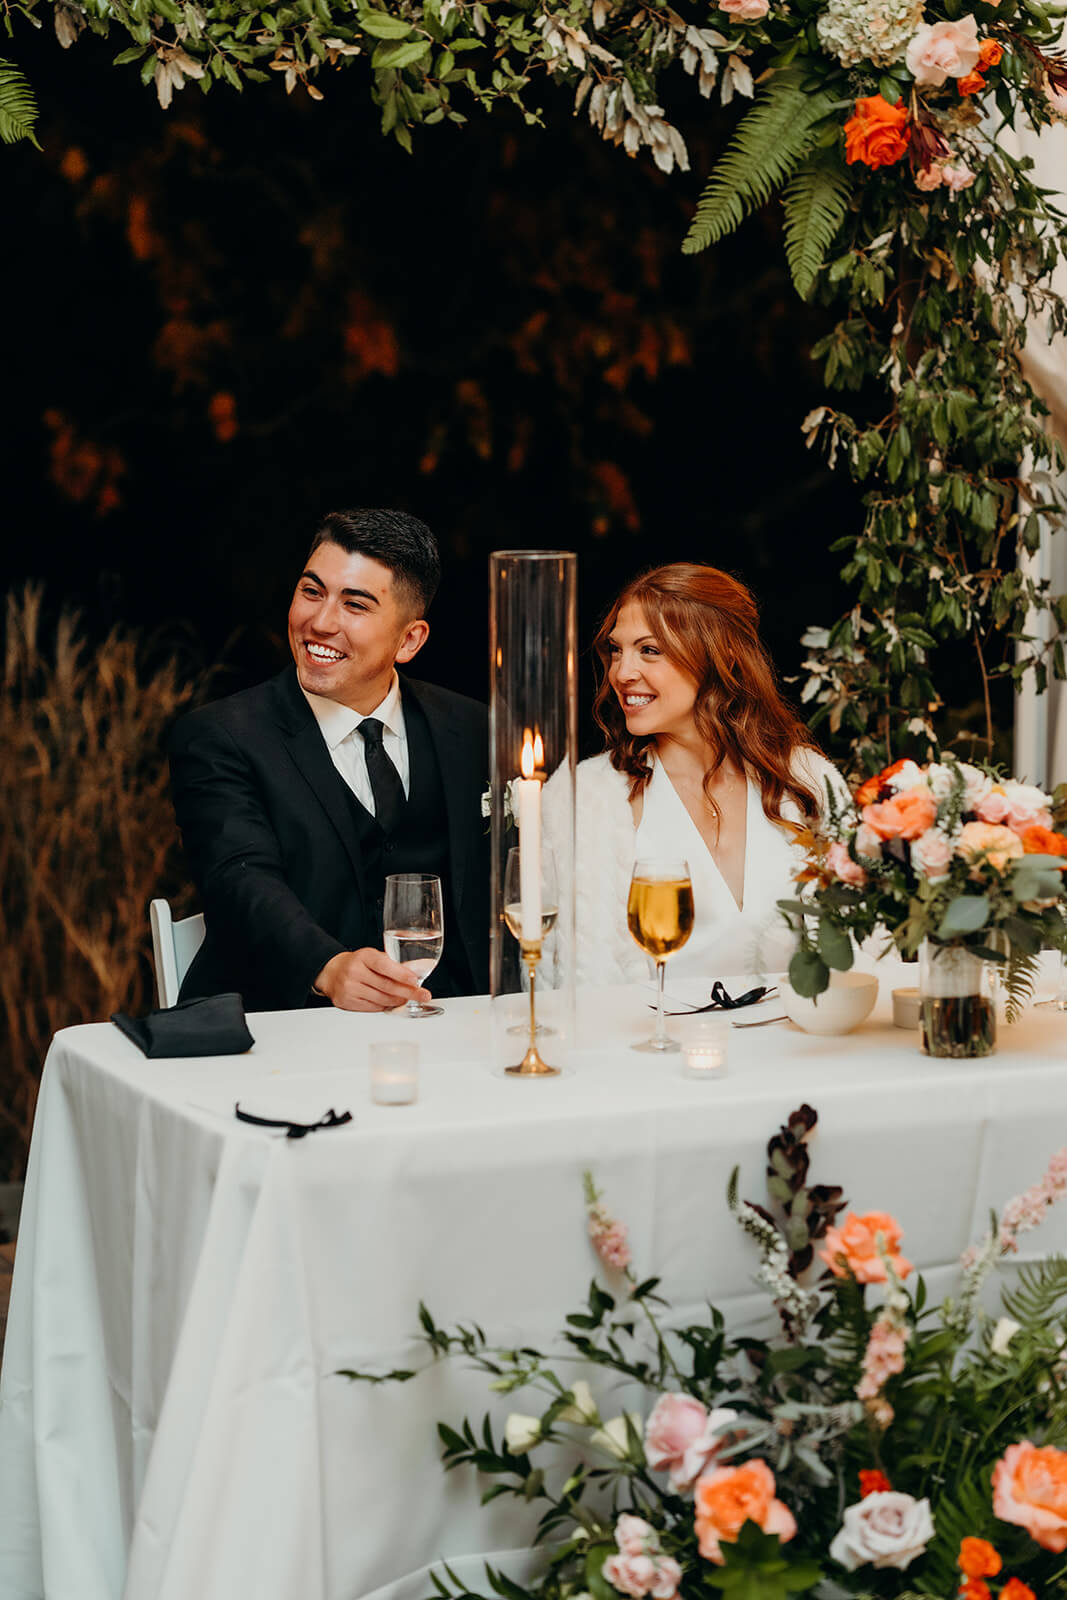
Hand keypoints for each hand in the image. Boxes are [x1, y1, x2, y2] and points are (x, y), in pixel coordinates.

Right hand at [313, 949, 429, 1011]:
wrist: (331, 972)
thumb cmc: (356, 963)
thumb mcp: (372, 956)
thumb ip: (391, 964)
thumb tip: (414, 973)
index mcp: (363, 956)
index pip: (384, 965)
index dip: (401, 974)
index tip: (415, 981)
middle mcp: (354, 972)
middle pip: (386, 986)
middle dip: (408, 992)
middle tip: (422, 995)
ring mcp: (349, 988)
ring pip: (381, 999)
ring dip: (398, 1000)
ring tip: (407, 999)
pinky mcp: (346, 1002)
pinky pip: (372, 1008)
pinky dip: (385, 1006)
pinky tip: (391, 1003)